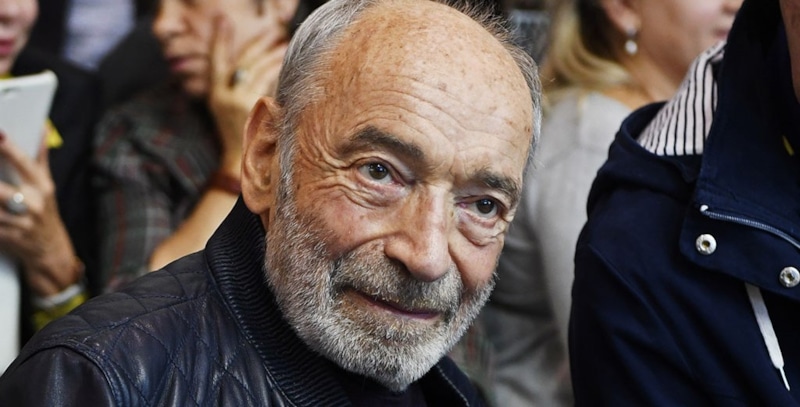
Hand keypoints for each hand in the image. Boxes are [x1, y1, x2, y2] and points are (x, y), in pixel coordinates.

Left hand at [0, 133, 80, 295]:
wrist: (50, 253)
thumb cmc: (46, 214)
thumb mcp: (47, 187)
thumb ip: (40, 158)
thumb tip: (42, 128)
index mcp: (42, 186)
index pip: (22, 161)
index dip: (5, 147)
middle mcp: (32, 203)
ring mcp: (19, 222)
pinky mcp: (6, 237)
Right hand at [208, 14, 288, 175]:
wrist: (239, 163)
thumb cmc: (238, 136)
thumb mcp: (229, 110)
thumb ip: (238, 89)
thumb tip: (258, 67)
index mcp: (216, 94)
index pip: (216, 60)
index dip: (220, 40)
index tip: (224, 21)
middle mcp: (226, 96)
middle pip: (243, 61)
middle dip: (258, 44)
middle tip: (272, 30)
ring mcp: (241, 103)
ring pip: (259, 71)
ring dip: (273, 55)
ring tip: (283, 43)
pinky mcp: (256, 111)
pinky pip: (270, 86)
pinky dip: (278, 73)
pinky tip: (287, 65)